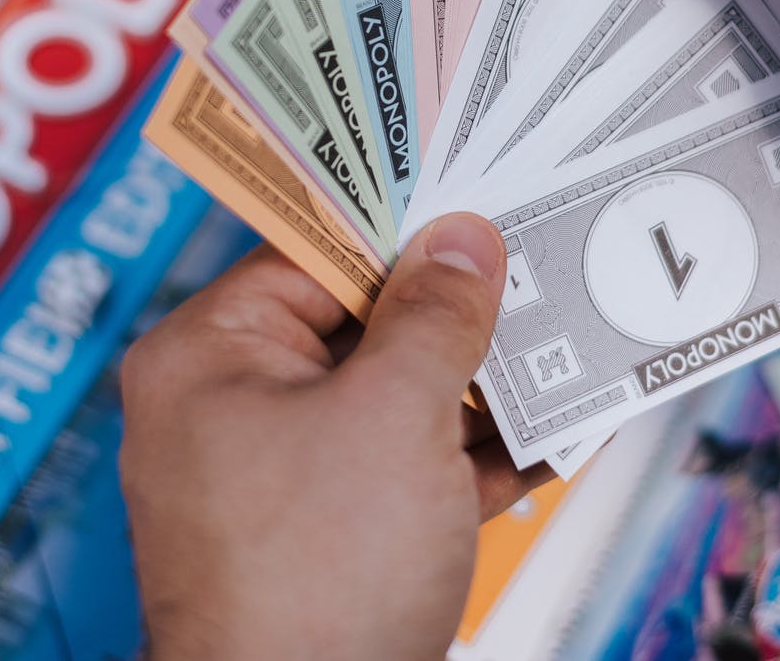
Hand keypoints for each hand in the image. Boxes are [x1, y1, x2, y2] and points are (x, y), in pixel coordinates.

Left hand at [119, 215, 547, 660]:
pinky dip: (474, 459)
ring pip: (392, 405)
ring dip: (482, 388)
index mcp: (209, 358)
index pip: (311, 254)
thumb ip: (436, 316)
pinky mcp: (328, 545)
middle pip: (359, 327)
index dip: (402, 229)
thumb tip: (463, 241)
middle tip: (539, 272)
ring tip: (570, 347)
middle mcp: (230, 412)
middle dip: (457, 315)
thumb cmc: (315, 577)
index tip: (478, 203)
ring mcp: (279, 484)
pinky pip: (406, 474)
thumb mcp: (394, 413)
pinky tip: (556, 436)